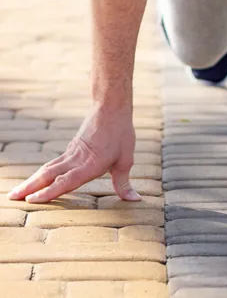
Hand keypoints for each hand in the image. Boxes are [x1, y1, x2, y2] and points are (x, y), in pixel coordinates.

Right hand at [7, 103, 140, 203]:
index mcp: (89, 165)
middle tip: (12, 198)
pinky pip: (53, 163)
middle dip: (30, 188)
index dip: (49, 192)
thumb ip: (124, 183)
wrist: (111, 106)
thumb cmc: (121, 133)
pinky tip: (36, 179)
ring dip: (31, 181)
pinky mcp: (71, 148)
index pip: (66, 182)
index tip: (32, 200)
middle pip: (49, 175)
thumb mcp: (126, 159)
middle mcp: (76, 160)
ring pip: (48, 169)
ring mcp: (71, 153)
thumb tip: (135, 200)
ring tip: (16, 192)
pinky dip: (42, 173)